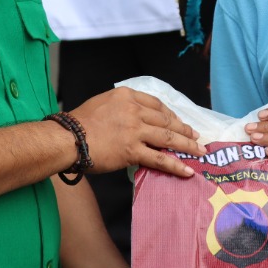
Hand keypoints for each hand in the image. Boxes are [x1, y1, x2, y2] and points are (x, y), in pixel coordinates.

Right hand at [70, 87, 202, 177]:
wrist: (68, 138)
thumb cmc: (80, 122)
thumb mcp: (103, 102)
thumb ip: (122, 107)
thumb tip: (136, 119)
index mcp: (127, 96)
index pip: (156, 104)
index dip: (171, 114)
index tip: (179, 121)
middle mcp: (134, 111)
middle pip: (166, 120)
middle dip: (184, 129)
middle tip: (196, 136)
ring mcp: (135, 131)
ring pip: (168, 138)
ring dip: (187, 145)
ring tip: (199, 151)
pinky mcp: (133, 151)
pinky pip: (160, 159)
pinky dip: (176, 165)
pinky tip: (187, 170)